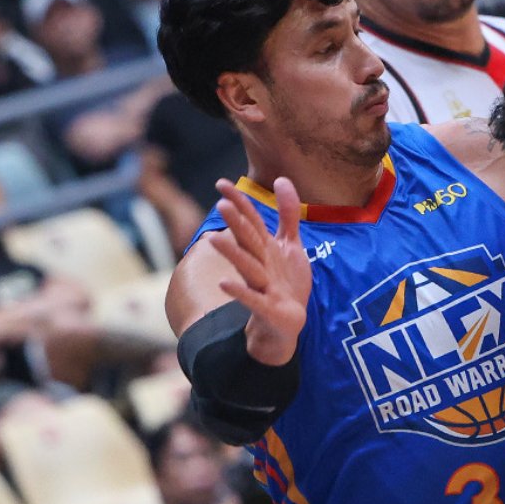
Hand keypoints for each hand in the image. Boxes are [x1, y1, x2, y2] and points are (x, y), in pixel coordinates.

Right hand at [208, 178, 310, 366]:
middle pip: (248, 241)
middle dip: (236, 223)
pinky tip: (223, 283)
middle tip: (221, 203)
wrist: (286, 323)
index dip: (239, 202)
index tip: (221, 182)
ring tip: (213, 239)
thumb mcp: (290, 245)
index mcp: (264, 248)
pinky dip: (239, 292)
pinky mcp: (267, 307)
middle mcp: (259, 264)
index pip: (251, 221)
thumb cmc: (285, 282)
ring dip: (232, 253)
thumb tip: (281, 179)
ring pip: (246, 266)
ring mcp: (262, 285)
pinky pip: (252, 298)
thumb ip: (287, 214)